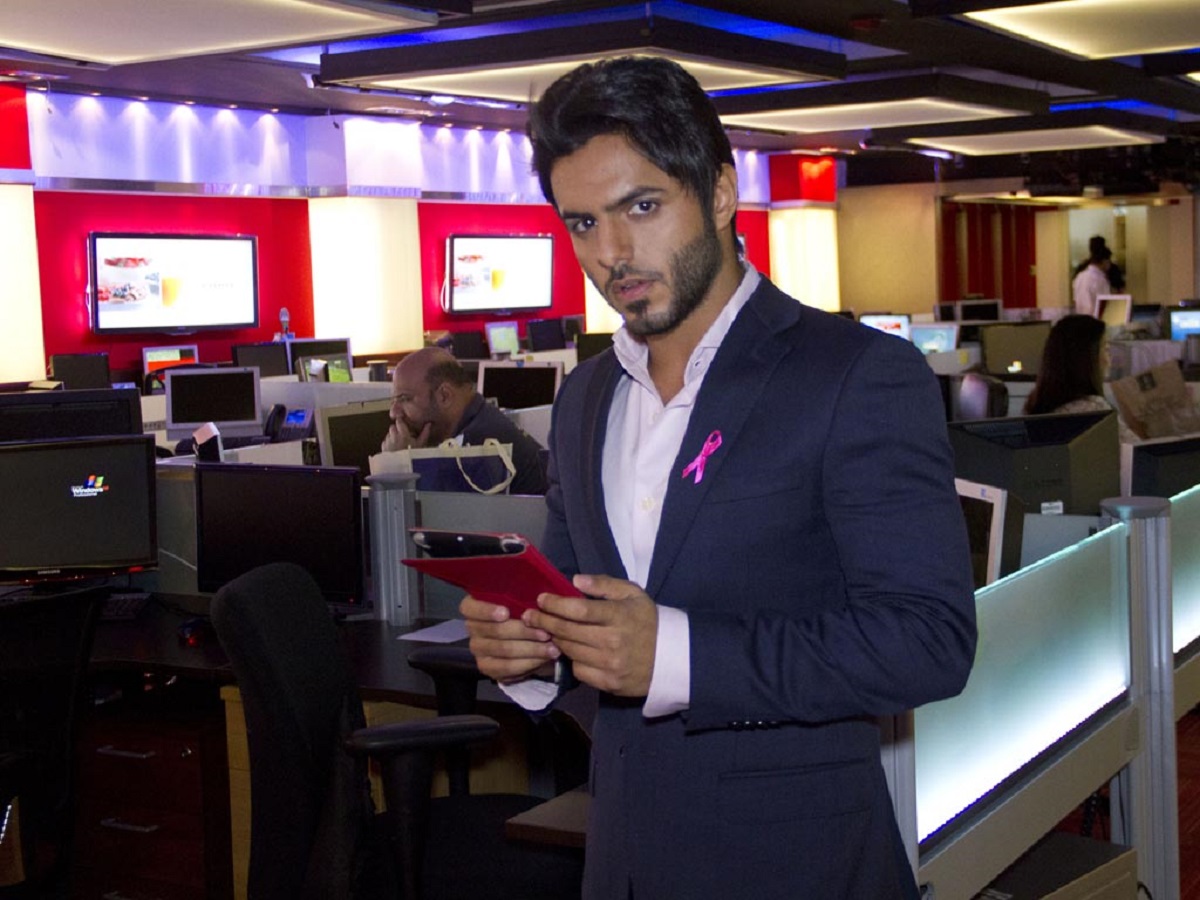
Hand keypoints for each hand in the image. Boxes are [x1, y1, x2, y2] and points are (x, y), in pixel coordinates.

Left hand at [381, 420, 432, 451]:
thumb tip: (428, 424)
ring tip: (399, 443)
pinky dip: (389, 443)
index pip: (399, 421)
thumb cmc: (413, 456)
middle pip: (392, 427)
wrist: (403, 469)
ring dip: (392, 436)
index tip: (404, 424)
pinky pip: (385, 442)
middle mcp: (393, 437)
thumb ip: (424, 433)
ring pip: (388, 434)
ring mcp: (387, 443)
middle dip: (396, 429)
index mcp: (403, 434)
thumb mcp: (421, 445)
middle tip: (403, 435)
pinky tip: (394, 448)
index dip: (401, 422)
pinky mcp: (383, 448)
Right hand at [460, 594, 559, 683]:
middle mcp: (472, 628)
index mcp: (474, 607)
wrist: (530, 639)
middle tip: (546, 632)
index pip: (470, 608)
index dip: (486, 610)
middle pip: (495, 631)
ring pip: (505, 650)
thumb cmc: (526, 612)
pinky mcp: (487, 667)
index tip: (506, 612)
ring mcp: (478, 649)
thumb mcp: (523, 600)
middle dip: (524, 632)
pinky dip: (529, 663)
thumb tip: (540, 594)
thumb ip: (523, 596)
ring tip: (553, 647)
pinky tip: (545, 658)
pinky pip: (507, 667)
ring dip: (532, 649)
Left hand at [528, 574, 657, 696]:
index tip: (541, 599)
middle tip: (530, 615)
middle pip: (568, 631)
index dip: (555, 604)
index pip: (579, 610)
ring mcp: (610, 665)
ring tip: (546, 630)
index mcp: (619, 616)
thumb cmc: (648, 621)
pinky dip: (571, 659)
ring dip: (554, 639)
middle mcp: (613, 641)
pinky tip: (569, 649)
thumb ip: (604, 584)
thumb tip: (575, 580)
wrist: (671, 658)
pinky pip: (578, 670)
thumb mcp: (632, 594)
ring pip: (570, 651)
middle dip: (544, 621)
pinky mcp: (608, 683)